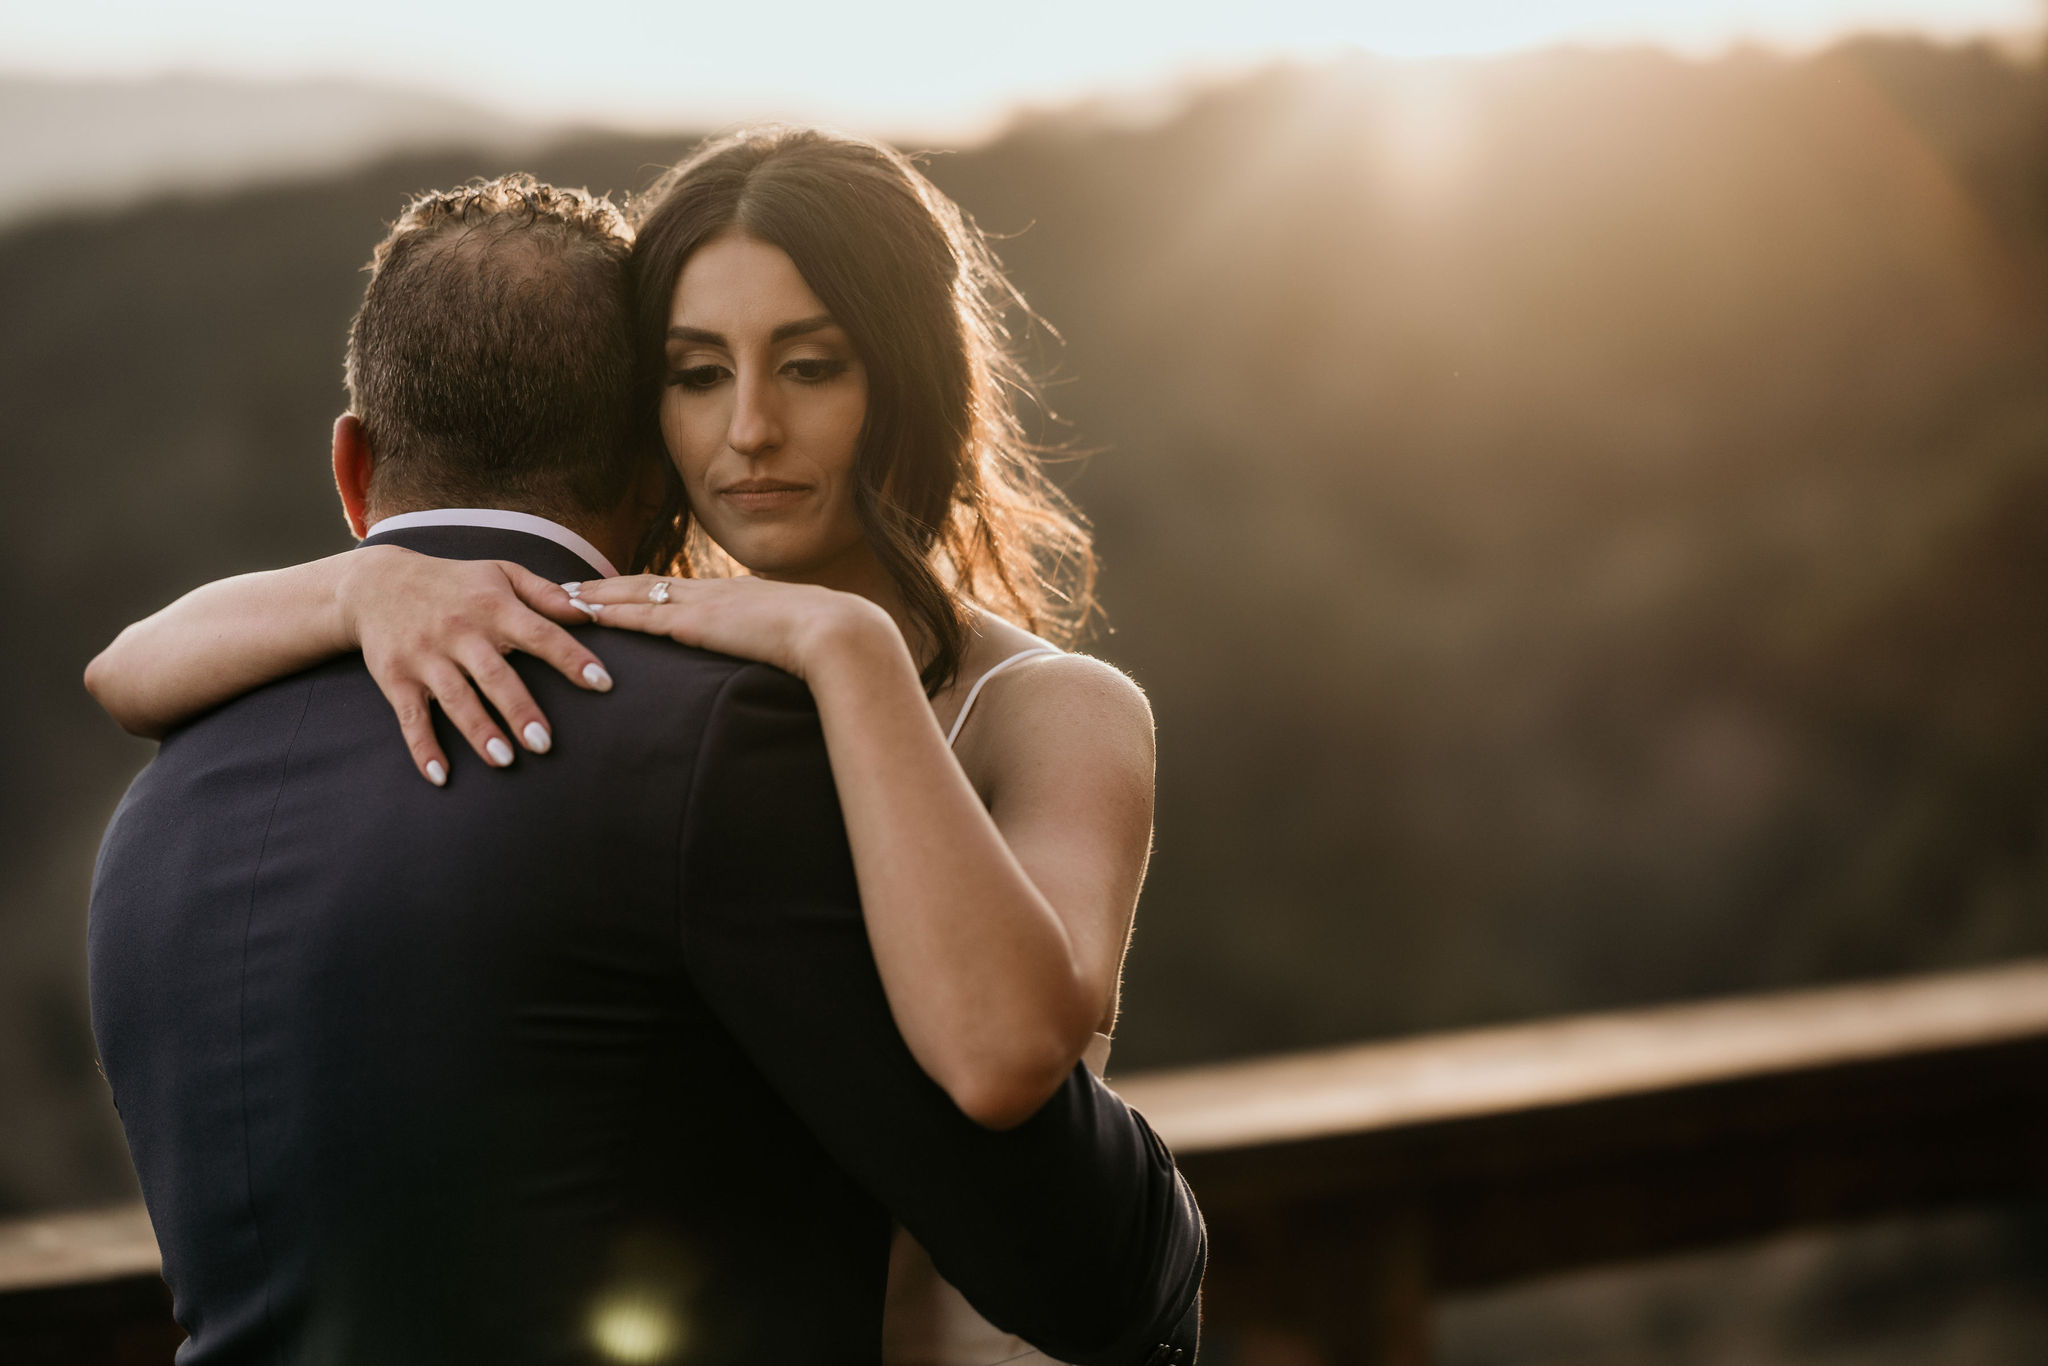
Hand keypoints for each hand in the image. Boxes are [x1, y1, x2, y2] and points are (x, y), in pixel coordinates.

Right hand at [337, 546, 612, 784]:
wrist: (376, 583)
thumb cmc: (455, 583)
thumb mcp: (501, 573)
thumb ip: (546, 593)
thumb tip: (591, 612)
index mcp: (493, 607)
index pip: (540, 634)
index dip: (572, 658)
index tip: (602, 683)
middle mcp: (460, 632)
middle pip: (493, 674)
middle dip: (519, 709)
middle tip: (544, 743)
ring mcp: (425, 656)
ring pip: (455, 698)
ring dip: (478, 731)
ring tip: (504, 761)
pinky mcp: (396, 678)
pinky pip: (411, 718)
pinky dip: (423, 748)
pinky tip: (441, 776)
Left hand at [567, 574, 895, 678]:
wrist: (837, 633)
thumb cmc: (830, 643)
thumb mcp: (801, 642)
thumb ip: (783, 647)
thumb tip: (787, 662)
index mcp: (740, 595)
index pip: (682, 589)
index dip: (647, 588)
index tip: (621, 589)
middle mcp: (715, 591)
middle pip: (647, 583)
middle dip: (608, 585)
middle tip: (571, 586)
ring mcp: (704, 602)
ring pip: (634, 593)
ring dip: (597, 595)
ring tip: (562, 597)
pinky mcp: (696, 622)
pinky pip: (640, 614)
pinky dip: (608, 613)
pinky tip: (582, 613)